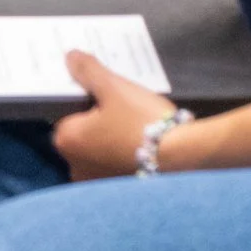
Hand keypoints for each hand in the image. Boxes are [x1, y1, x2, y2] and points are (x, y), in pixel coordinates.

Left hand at [51, 51, 178, 180]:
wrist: (184, 159)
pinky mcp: (122, 192)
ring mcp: (99, 184)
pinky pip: (118, 166)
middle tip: (122, 107)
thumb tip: (70, 58)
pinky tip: (143, 143)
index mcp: (67, 142)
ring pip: (102, 151)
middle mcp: (77, 168)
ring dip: (113, 139)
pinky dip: (126, 155)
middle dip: (99, 121)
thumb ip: (88, 72)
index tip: (102, 94)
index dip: (84, 102)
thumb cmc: (142, 122)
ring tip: (136, 123)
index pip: (66, 115)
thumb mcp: (113, 87)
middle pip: (84, 134)